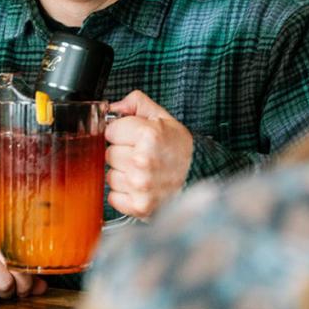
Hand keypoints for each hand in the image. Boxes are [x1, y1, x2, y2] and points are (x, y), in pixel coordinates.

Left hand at [105, 90, 193, 218]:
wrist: (199, 176)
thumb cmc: (179, 148)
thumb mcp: (162, 117)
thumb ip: (136, 103)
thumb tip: (111, 108)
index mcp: (148, 135)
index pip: (110, 130)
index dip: (122, 132)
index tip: (134, 137)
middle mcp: (143, 161)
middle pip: (109, 154)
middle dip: (122, 153)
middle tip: (142, 155)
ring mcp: (140, 185)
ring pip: (110, 176)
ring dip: (123, 174)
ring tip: (143, 172)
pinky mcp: (139, 205)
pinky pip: (113, 197)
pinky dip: (124, 194)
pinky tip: (141, 187)